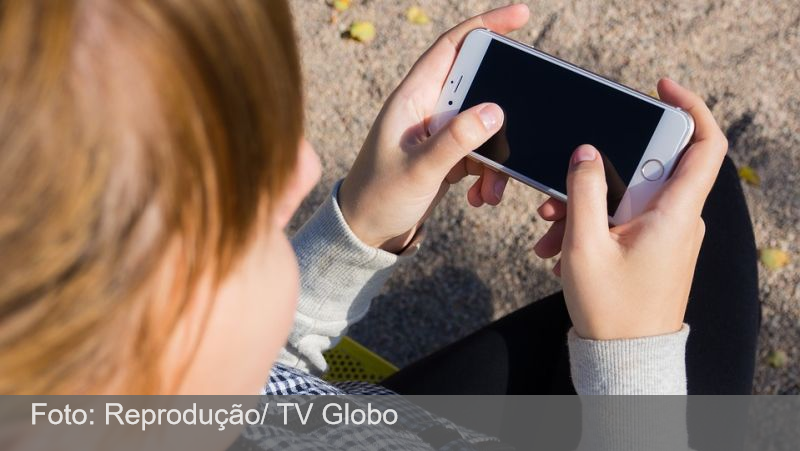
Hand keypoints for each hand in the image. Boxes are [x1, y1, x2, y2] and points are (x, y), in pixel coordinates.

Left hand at [339, 5, 529, 252]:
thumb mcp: (420, 169)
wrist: (366, 233)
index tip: (521, 16)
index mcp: (412, 98)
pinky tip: (480, 197)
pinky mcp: (446, 155)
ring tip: (492, 190)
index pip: (452, 47)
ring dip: (496, 157)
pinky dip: (488, 174)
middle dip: (502, 112)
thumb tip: (496, 110)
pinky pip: (481, 153)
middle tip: (523, 126)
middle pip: (478, 87)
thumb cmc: (378, 197)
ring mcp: (438, 132)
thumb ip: (457, 140)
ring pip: (484, 127)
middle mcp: (426, 109)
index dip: (486, 26)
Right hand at [534, 79, 727, 339]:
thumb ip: (584, 191)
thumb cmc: (611, 309)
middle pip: (648, 168)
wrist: (624, 359)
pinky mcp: (653, 248)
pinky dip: (592, 223)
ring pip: (628, 196)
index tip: (661, 90)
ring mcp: (667, 235)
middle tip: (564, 183)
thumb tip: (588, 152)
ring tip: (549, 227)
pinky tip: (558, 245)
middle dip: (601, 170)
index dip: (690, 108)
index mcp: (676, 214)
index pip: (705, 145)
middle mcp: (679, 219)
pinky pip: (623, 219)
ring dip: (586, 203)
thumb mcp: (585, 245)